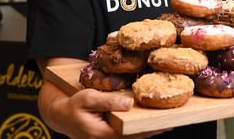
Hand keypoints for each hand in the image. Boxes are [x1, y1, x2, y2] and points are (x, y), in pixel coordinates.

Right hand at [52, 88, 169, 138]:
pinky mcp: (110, 137)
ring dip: (149, 130)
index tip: (165, 122)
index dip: (150, 129)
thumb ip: (108, 102)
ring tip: (167, 121)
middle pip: (136, 137)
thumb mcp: (88, 98)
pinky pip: (129, 135)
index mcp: (103, 134)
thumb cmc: (74, 106)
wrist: (61, 115)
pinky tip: (151, 122)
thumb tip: (129, 104)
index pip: (132, 133)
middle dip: (154, 130)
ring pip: (134, 137)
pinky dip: (140, 129)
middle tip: (173, 121)